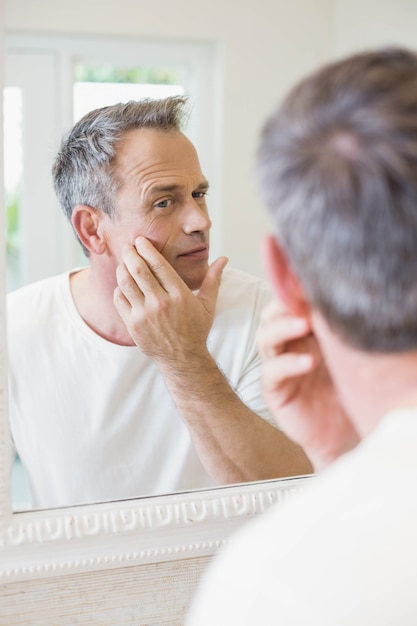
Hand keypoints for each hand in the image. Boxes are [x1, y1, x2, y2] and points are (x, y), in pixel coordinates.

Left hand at [113, 237, 227, 366]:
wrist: (183, 359)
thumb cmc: (196, 330)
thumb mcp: (208, 305)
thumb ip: (213, 280)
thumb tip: (224, 259)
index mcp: (179, 294)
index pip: (158, 264)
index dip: (146, 249)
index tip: (140, 241)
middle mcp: (161, 303)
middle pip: (138, 270)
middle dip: (130, 254)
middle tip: (127, 246)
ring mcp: (145, 314)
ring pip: (125, 283)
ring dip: (122, 268)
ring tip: (123, 263)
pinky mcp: (133, 325)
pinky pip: (119, 300)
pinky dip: (119, 289)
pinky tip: (123, 285)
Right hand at [256, 299, 359, 469]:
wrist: (344, 432)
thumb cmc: (348, 389)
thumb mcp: (346, 352)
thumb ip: (335, 327)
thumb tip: (339, 296)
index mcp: (305, 330)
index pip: (291, 301)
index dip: (296, 289)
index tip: (309, 279)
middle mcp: (289, 343)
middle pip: (272, 313)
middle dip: (285, 302)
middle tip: (304, 299)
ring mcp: (278, 364)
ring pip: (265, 337)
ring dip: (282, 327)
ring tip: (303, 323)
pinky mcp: (273, 389)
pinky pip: (272, 371)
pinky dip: (288, 364)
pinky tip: (308, 362)